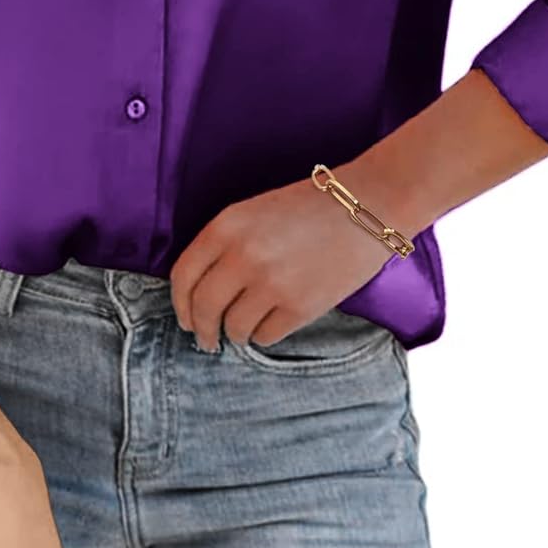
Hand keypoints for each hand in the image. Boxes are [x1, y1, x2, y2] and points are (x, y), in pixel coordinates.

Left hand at [169, 161, 409, 352]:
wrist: (367, 206)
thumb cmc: (311, 206)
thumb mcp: (253, 212)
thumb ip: (224, 245)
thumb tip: (201, 291)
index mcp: (226, 227)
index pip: (184, 277)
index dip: (180, 304)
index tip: (186, 318)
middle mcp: (243, 256)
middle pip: (204, 308)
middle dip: (202, 330)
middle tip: (207, 340)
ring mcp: (271, 283)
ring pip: (234, 328)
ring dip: (236, 334)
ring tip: (245, 330)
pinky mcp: (300, 306)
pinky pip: (266, 336)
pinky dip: (265, 335)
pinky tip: (273, 323)